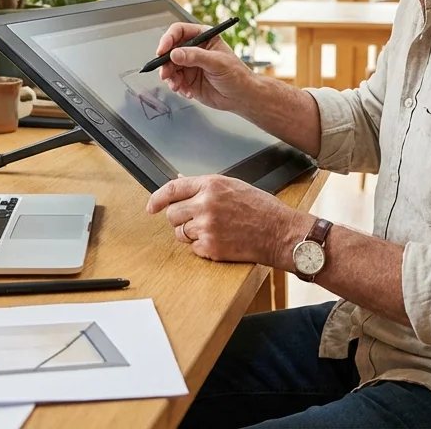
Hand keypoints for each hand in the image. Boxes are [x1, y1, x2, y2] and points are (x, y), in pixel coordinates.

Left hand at [146, 175, 310, 266]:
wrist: (279, 232)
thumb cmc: (261, 209)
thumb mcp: (233, 187)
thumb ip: (205, 186)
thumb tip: (181, 182)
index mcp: (211, 185)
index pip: (172, 189)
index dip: (157, 199)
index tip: (151, 206)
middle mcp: (205, 204)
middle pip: (172, 214)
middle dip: (180, 218)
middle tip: (197, 220)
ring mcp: (206, 227)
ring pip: (180, 233)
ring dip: (190, 234)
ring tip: (213, 231)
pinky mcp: (210, 247)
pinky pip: (193, 248)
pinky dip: (203, 247)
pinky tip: (221, 240)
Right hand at [156, 23, 253, 112]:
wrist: (241, 97)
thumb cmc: (237, 75)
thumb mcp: (217, 62)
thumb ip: (195, 57)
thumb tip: (175, 53)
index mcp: (202, 37)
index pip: (179, 32)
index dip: (168, 39)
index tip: (162, 51)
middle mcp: (193, 49)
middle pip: (170, 50)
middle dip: (165, 63)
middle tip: (166, 74)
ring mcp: (189, 65)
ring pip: (169, 67)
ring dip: (169, 77)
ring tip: (178, 86)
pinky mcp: (187, 80)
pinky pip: (174, 81)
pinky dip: (177, 87)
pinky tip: (188, 91)